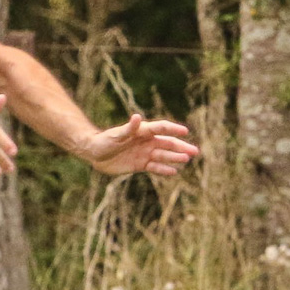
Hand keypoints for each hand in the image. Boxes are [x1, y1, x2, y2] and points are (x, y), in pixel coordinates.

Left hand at [81, 114, 200, 176]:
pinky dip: (164, 170)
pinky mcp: (140, 165)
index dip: (173, 129)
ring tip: (186, 159)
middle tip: (194, 151)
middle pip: (167, 143)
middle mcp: (146, 142)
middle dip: (180, 146)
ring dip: (174, 157)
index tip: (185, 131)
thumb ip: (128, 129)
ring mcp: (145, 154)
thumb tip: (137, 117)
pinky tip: (173, 172)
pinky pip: (155, 167)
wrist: (94, 153)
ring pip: (163, 156)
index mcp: (142, 131)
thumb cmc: (104, 141)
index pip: (161, 128)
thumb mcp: (116, 135)